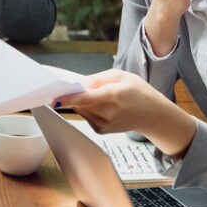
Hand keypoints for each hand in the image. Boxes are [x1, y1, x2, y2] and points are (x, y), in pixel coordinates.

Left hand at [55, 69, 195, 156]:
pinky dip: (88, 109)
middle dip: (75, 94)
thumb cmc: (138, 92)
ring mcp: (104, 124)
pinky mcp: (101, 130)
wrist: (152, 115)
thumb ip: (98, 78)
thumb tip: (80, 84)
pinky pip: (86, 115)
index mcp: (113, 96)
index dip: (68, 98)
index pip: (85, 99)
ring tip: (101, 96)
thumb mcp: (121, 75)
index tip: (54, 97)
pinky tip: (102, 105)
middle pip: (80, 103)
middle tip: (80, 86)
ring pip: (81, 109)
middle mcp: (107, 113)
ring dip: (82, 101)